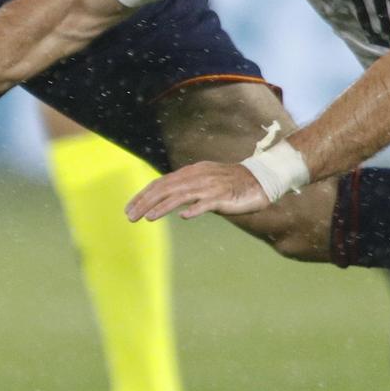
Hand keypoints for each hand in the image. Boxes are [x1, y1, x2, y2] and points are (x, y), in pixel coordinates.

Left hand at [125, 160, 268, 221]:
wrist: (260, 180)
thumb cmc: (231, 184)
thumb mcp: (205, 183)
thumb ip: (189, 190)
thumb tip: (172, 203)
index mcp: (191, 173)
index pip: (161, 183)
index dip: (143, 195)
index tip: (129, 208)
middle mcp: (197, 177)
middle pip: (166, 188)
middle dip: (145, 202)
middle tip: (130, 216)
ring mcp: (210, 187)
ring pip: (181, 196)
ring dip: (162, 207)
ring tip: (147, 218)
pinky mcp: (223, 197)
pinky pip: (206, 203)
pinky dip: (195, 209)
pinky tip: (183, 216)